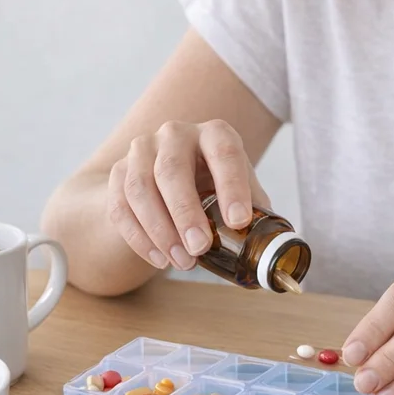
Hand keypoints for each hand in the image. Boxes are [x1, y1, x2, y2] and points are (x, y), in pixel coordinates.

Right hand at [107, 120, 270, 271]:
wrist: (165, 176)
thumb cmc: (213, 182)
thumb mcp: (238, 187)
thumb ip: (256, 209)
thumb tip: (275, 243)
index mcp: (214, 133)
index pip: (224, 153)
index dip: (232, 187)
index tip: (239, 221)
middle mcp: (175, 134)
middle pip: (172, 170)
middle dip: (186, 212)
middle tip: (200, 248)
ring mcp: (142, 149)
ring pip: (141, 188)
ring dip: (160, 230)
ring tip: (182, 261)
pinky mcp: (118, 171)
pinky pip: (120, 206)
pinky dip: (139, 237)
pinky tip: (159, 259)